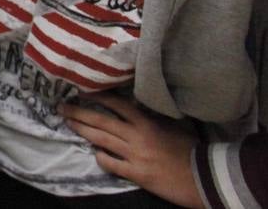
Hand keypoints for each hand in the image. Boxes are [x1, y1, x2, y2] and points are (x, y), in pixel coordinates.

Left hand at [61, 92, 203, 207]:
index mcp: (147, 122)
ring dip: (82, 130)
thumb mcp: (175, 126)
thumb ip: (155, 116)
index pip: (117, 104)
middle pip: (101, 121)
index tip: (82, 90)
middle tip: (62, 107)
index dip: (98, 96)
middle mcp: (137, 136)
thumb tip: (140, 105)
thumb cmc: (192, 150)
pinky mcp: (137, 174)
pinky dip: (101, 158)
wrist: (206, 177)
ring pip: (101, 140)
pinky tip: (95, 154)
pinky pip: (111, 164)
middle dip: (79, 113)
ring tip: (68, 123)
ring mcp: (135, 155)